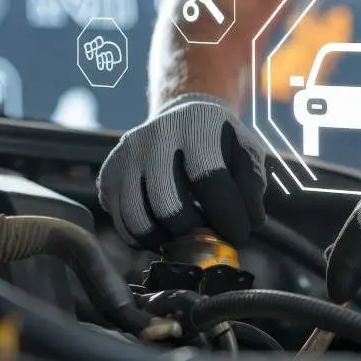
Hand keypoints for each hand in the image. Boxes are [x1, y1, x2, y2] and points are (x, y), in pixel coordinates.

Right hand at [97, 94, 266, 248]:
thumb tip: (250, 222)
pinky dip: (145, 239)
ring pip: (138, 220)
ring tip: (188, 238)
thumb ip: (253, 187)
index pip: (209, 179)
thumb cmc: (221, 144)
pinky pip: (121, 223)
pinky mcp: (107, 174)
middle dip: (195, 233)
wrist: (181, 120)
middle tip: (209, 237)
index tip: (239, 234)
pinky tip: (166, 232)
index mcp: (196, 125)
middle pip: (168, 206)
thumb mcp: (247, 154)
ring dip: (167, 240)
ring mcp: (126, 155)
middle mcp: (154, 136)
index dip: (227, 215)